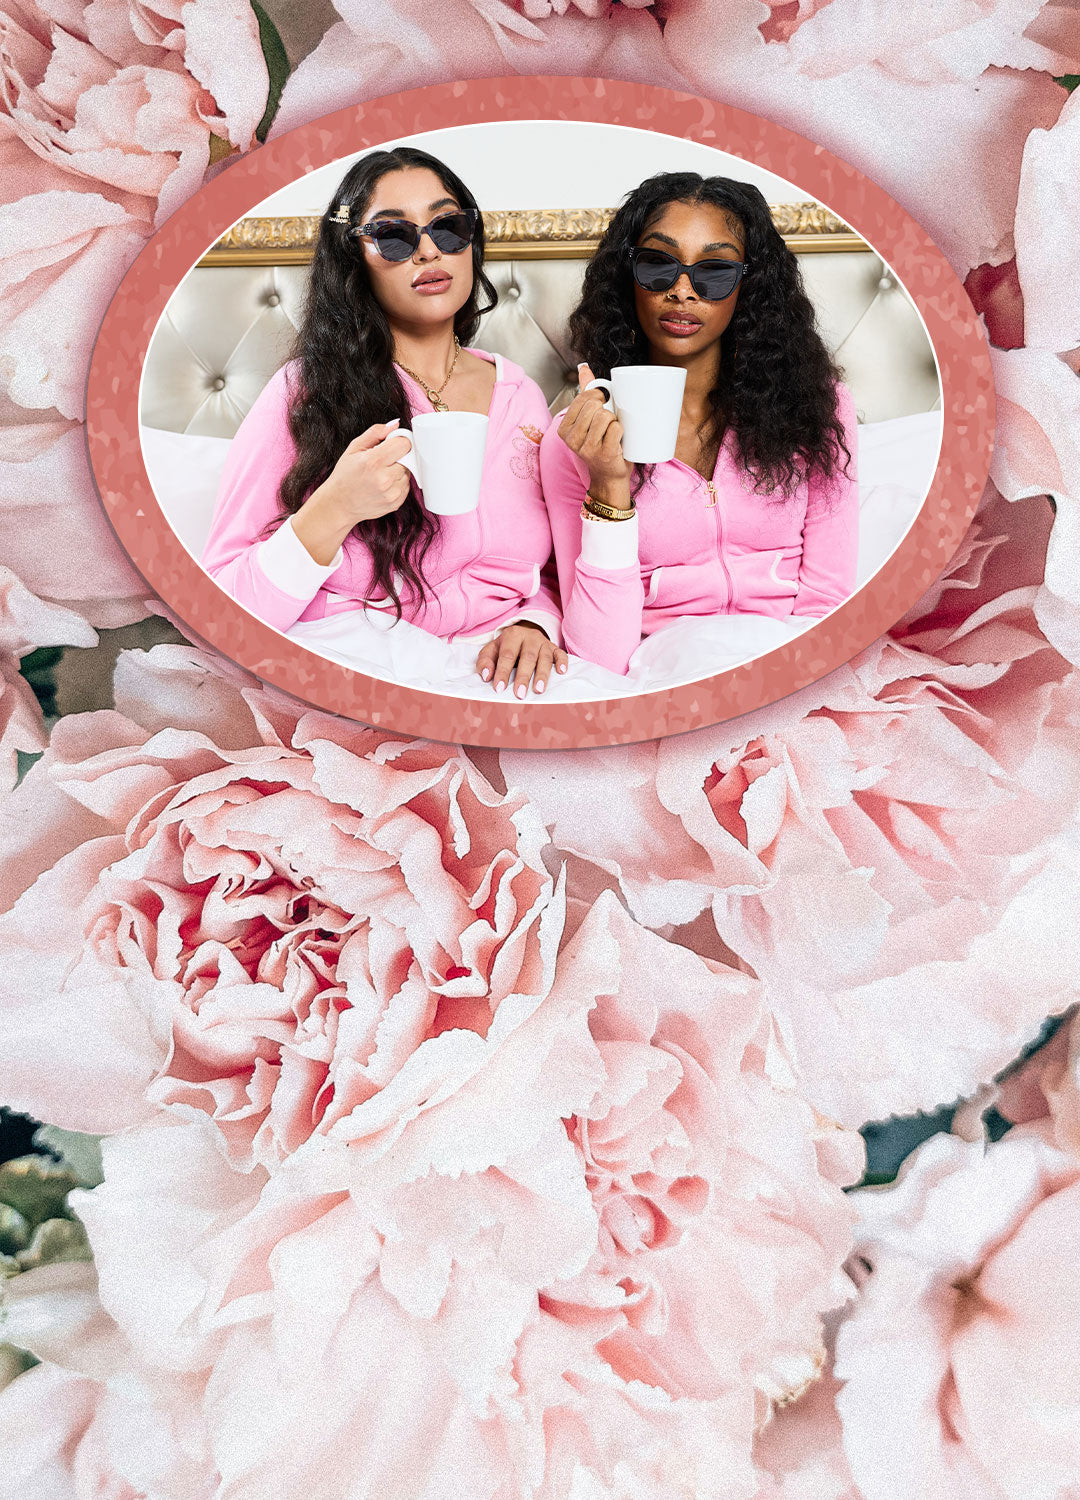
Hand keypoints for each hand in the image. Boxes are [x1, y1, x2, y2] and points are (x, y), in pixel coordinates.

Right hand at [314, 420, 413, 526]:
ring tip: (381, 473)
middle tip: (383, 460)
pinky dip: (398, 482)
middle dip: (398, 456)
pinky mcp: (396, 503)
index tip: (393, 443)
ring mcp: (392, 493)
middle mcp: (385, 479)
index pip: (404, 444)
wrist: (340, 504)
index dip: (399, 441)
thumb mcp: (354, 448)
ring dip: (398, 470)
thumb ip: (376, 432)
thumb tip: (395, 424)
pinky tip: (383, 484)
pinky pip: (406, 486)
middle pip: (408, 458)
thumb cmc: (345, 475)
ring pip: (408, 472)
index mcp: (373, 462)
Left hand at [476, 622, 568, 697]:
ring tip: (538, 690)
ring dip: (542, 675)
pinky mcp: (554, 648)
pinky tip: (561, 672)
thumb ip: (485, 661)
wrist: (522, 634)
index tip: (499, 688)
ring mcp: (544, 642)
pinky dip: (562, 662)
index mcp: (512, 635)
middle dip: (523, 677)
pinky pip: (560, 654)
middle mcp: (530, 637)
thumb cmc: (505, 647)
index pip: (507, 655)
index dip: (503, 672)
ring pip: (544, 658)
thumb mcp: (491, 650)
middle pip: (527, 657)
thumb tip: (486, 676)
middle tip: (519, 694)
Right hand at [558, 362, 629, 487]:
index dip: (597, 396)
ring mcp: (587, 448)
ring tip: (612, 433)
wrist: (610, 477)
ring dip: (614, 421)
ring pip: (606, 416)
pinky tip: (618, 441)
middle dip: (606, 410)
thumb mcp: (589, 420)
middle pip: (594, 406)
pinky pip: (616, 428)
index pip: (582, 399)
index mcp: (564, 429)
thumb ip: (586, 393)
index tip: (603, 403)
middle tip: (608, 422)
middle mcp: (572, 439)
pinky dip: (622, 431)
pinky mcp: (604, 454)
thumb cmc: (601, 445)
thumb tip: (584, 367)